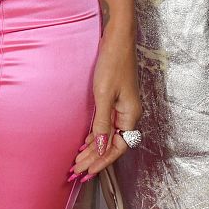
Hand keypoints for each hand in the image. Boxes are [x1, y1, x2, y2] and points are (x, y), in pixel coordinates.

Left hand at [69, 24, 141, 180]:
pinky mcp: (116, 98)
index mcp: (130, 114)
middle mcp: (129, 113)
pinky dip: (96, 134)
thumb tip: (100, 148)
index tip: (87, 171)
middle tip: (77, 169)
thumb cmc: (112, 62)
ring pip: (109, 134)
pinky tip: (86, 140)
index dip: (102, 160)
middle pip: (113, 143)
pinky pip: (107, 123)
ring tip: (79, 159)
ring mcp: (123, 106)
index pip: (118, 147)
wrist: (118, 37)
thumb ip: (102, 123)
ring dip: (95, 147)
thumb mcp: (104, 94)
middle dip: (95, 157)